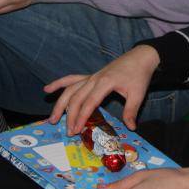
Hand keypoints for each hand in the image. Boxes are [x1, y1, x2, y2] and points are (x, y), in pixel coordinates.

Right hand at [43, 45, 160, 132]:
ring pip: (70, 90)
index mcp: (105, 82)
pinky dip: (59, 83)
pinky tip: (47, 88)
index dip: (81, 117)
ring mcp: (91, 76)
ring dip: (60, 103)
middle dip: (69, 115)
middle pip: (76, 98)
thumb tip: (131, 127)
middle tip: (68, 131)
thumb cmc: (139, 74)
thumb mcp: (138, 94)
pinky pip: (72, 79)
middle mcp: (94, 79)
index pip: (89, 102)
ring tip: (52, 118)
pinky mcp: (91, 76)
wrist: (140, 57)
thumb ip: (131, 111)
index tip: (76, 130)